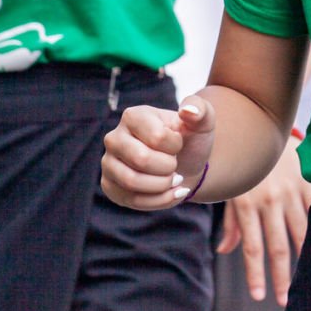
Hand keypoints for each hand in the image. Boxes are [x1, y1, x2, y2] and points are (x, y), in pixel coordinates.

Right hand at [100, 97, 214, 208]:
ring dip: (163, 185)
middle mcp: (114, 138)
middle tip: (175, 164)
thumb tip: (188, 110)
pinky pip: (132, 200)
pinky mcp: (110, 186)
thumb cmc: (190, 140)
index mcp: (133, 116)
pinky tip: (171, 192)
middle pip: (141, 159)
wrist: (186, 165)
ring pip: (132, 182)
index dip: (175, 145)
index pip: (156, 137)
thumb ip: (200, 110)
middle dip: (168, 167)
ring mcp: (108, 163)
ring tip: (174, 179)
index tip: (178, 143)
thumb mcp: (202, 122)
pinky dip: (159, 200)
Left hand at [216, 137, 310, 305]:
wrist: (261, 126)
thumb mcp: (231, 190)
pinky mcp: (306, 183)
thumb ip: (232, 222)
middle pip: (278, 247)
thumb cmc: (242, 164)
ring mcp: (290, 192)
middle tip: (284, 301)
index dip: (256, 274)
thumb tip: (225, 250)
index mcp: (247, 204)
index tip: (260, 296)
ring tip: (310, 281)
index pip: (252, 248)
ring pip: (301, 233)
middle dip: (281, 277)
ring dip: (306, 259)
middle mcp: (270, 201)